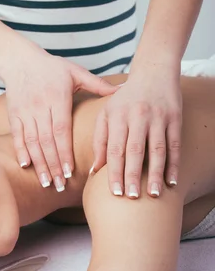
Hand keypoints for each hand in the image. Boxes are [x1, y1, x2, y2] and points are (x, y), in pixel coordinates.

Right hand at [0, 46, 116, 191]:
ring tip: (46, 182)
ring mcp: (25, 111)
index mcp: (57, 98)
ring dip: (39, 163)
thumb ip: (98, 85)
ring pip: (32, 141)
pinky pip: (17, 135)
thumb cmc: (51, 67)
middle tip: (60, 185)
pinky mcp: (13, 113)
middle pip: (47, 141)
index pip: (61, 130)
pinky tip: (26, 166)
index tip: (70, 171)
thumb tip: (124, 89)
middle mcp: (40, 106)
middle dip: (53, 165)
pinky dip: (20, 151)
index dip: (64, 151)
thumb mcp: (76, 72)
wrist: (20, 59)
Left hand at [92, 65, 181, 197]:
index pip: (115, 148)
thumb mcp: (107, 114)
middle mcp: (137, 116)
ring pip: (157, 149)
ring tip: (153, 194)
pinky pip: (174, 145)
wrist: (153, 72)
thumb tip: (94, 170)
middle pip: (135, 151)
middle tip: (131, 198)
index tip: (114, 192)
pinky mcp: (174, 118)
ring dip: (155, 174)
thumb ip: (100, 141)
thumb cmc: (125, 99)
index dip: (114, 171)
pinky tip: (171, 182)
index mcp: (117, 116)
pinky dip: (173, 164)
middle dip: (132, 176)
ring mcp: (158, 117)